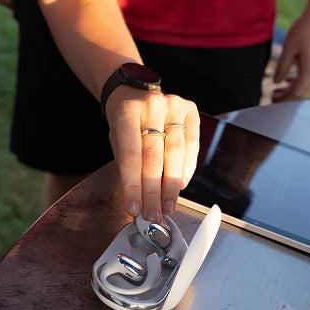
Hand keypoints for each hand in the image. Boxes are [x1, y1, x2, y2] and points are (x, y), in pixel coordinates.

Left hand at [106, 87, 199, 222]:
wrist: (136, 95)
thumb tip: (138, 204)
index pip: (131, 155)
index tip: (134, 208)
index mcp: (127, 112)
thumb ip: (128, 167)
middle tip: (153, 214)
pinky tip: (180, 186)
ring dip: (171, 186)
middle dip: (153, 192)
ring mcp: (173, 105)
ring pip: (175, 154)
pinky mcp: (190, 109)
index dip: (133, 185)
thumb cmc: (127, 123)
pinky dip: (186, 169)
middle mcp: (152, 105)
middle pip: (154, 157)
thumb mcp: (118, 139)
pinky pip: (192, 145)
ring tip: (167, 206)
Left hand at [273, 6, 309, 101]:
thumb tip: (277, 82)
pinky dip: (297, 80)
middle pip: (301, 90)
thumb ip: (282, 68)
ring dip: (291, 88)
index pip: (296, 91)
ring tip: (277, 89)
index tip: (272, 102)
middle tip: (272, 97)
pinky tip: (287, 79)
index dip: (284, 98)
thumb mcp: (288, 50)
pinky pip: (308, 76)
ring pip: (305, 84)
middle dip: (287, 96)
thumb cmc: (303, 30)